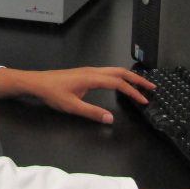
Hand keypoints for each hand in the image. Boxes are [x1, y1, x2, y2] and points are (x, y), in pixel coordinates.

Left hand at [0, 66, 154, 123]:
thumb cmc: (53, 94)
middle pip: (120, 72)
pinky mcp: (86, 73)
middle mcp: (93, 71)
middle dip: (137, 79)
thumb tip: (110, 118)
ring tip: (141, 84)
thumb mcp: (72, 106)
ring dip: (129, 77)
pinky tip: (121, 82)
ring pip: (115, 70)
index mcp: (92, 78)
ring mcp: (89, 70)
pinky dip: (120, 76)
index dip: (133, 92)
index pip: (118, 83)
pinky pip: (108, 72)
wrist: (37, 82)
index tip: (144, 100)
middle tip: (152, 87)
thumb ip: (92, 112)